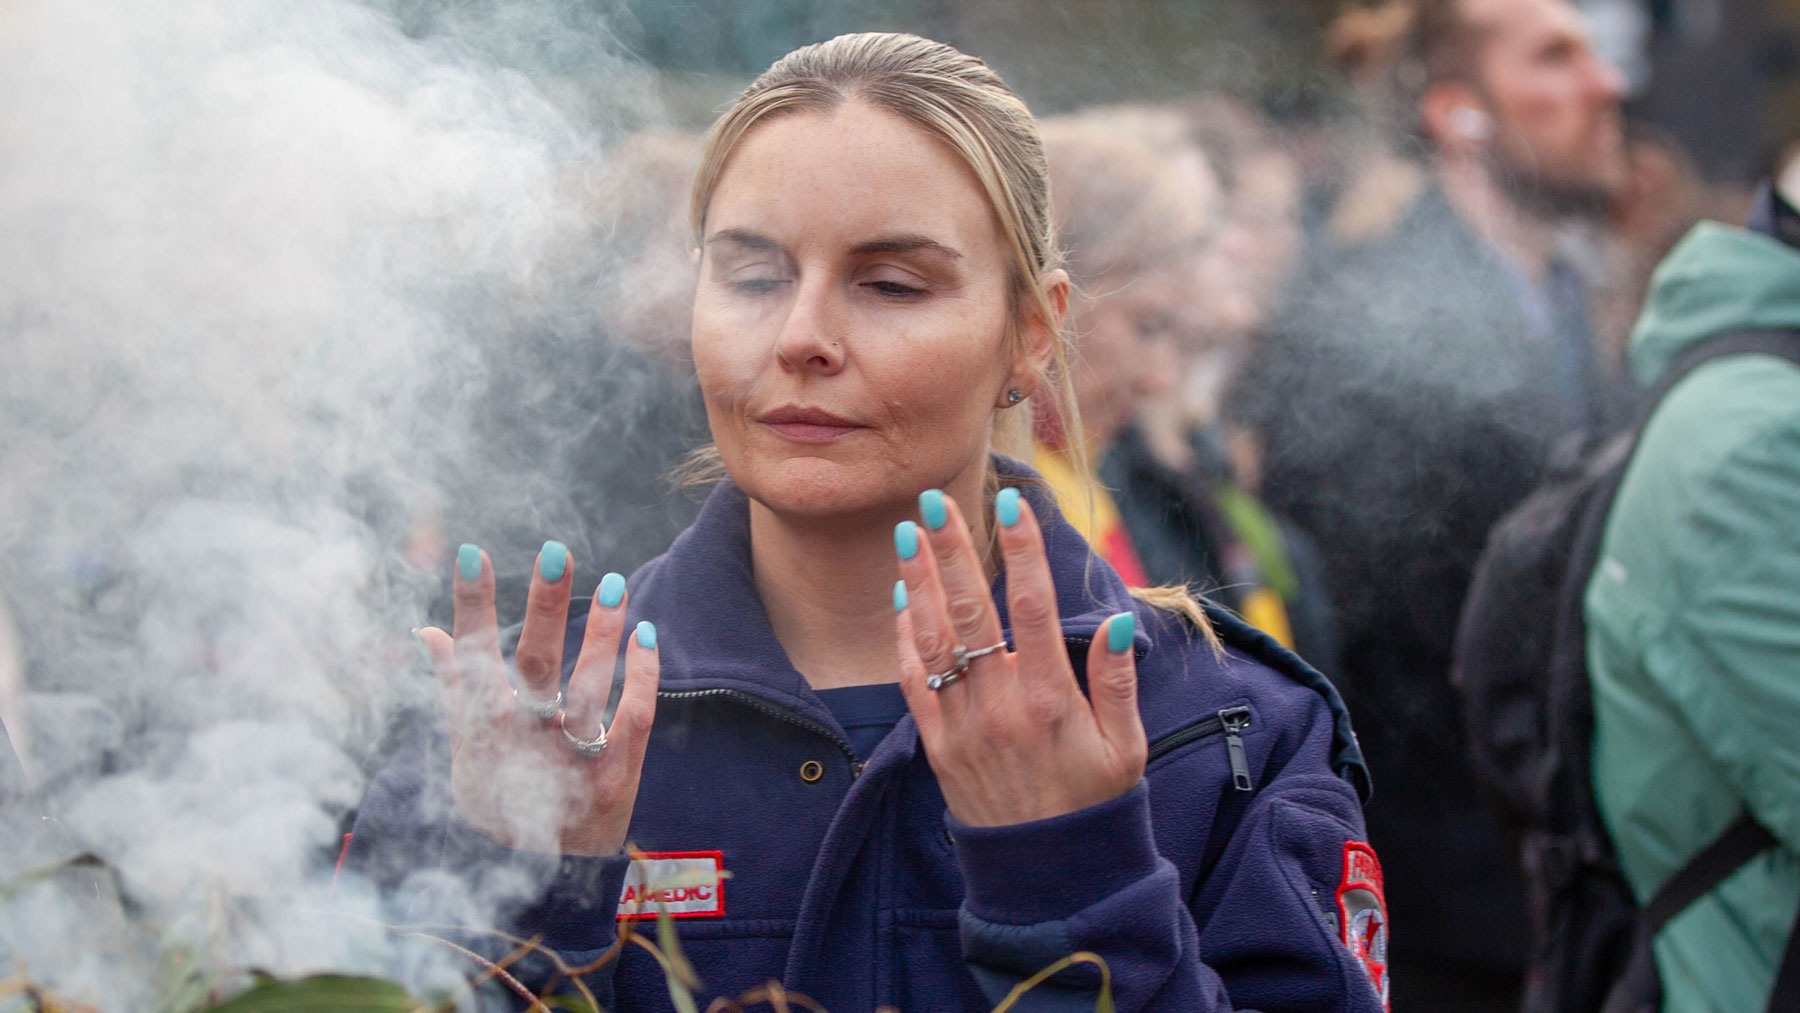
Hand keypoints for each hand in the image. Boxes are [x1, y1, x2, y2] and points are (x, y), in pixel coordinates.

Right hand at [414, 542, 658, 855]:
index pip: (474, 659)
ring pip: (588, 689)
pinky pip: (633, 719)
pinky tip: (647, 634)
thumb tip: (427, 631)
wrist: (543, 879)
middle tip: (557, 550)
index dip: (472, 609)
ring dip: (600, 636)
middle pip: (534, 666)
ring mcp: (570, 761)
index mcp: (483, 732)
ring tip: (615, 582)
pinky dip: (641, 678)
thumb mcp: (467, 751)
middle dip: (543, 608)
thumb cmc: (501, 797)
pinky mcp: (614, 776)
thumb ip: (454, 690)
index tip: (473, 553)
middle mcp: (524, 743)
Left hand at [894, 489, 1145, 826]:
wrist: (1049, 875)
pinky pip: (914, 680)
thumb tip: (1115, 619)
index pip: (1033, 606)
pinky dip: (905, 634)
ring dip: (918, 580)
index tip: (1013, 504)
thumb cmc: (1095, 803)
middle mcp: (1002, 705)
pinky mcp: (938, 745)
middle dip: (951, 548)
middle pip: (971, 609)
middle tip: (934, 499)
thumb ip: (1118, 679)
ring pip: (934, 637)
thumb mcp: (1126, 746)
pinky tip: (903, 595)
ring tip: (906, 531)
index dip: (1023, 550)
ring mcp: (964, 724)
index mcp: (1053, 699)